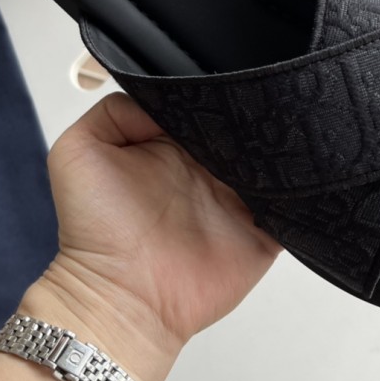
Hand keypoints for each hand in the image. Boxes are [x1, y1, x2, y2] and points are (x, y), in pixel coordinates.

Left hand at [21, 92, 280, 380]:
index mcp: (175, 146)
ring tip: (286, 133)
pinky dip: (301, 191)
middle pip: (244, 131)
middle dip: (255, 117)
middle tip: (264, 103)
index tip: (226, 80)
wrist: (123, 300)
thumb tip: (161, 96)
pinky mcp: (263, 231)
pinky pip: (294, 204)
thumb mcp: (77, 152)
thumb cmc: (95, 231)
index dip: (216, 93)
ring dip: (281, 152)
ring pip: (274, 162)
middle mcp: (210, 169)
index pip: (206, 107)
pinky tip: (302, 172)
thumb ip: (115, 112)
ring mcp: (240, 200)